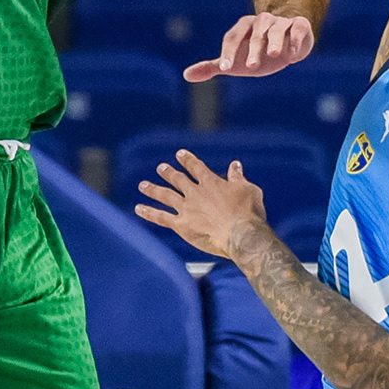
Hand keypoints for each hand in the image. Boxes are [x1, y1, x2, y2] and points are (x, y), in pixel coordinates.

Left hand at [135, 149, 274, 256]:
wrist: (241, 235)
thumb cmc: (249, 213)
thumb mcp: (249, 190)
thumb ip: (238, 178)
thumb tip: (235, 165)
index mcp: (212, 183)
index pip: (196, 167)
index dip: (188, 160)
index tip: (180, 154)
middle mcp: (196, 193)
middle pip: (178, 179)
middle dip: (169, 173)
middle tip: (161, 167)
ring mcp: (187, 209)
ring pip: (166, 196)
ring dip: (153, 189)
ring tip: (143, 185)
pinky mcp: (182, 225)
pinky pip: (161, 218)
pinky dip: (149, 213)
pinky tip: (139, 209)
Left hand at [186, 14, 313, 83]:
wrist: (287, 42)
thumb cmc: (257, 51)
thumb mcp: (236, 60)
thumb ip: (214, 66)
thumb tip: (186, 75)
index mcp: (244, 27)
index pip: (233, 37)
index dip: (229, 52)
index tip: (225, 68)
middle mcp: (262, 21)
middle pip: (255, 35)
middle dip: (253, 51)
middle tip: (251, 67)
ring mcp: (281, 22)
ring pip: (276, 30)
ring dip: (274, 42)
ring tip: (272, 55)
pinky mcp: (300, 25)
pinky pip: (297, 28)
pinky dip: (295, 39)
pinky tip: (292, 55)